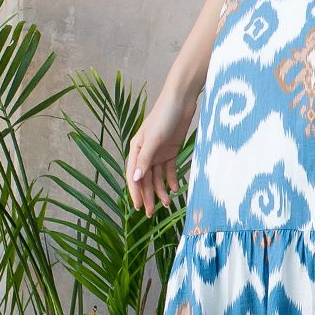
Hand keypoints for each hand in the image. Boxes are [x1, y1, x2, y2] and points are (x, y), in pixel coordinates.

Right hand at [125, 85, 198, 218]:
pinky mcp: (171, 150)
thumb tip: (136, 179)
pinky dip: (171, 180)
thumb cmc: (164, 116)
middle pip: (145, 179)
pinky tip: (175, 189)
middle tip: (150, 213)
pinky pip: (169, 170)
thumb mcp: (154, 139)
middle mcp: (145, 152)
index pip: (133, 175)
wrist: (181, 101)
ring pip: (157, 177)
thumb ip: (145, 159)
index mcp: (136, 149)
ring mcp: (158, 152)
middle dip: (147, 196)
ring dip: (160, 190)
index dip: (135, 192)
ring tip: (167, 204)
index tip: (137, 207)